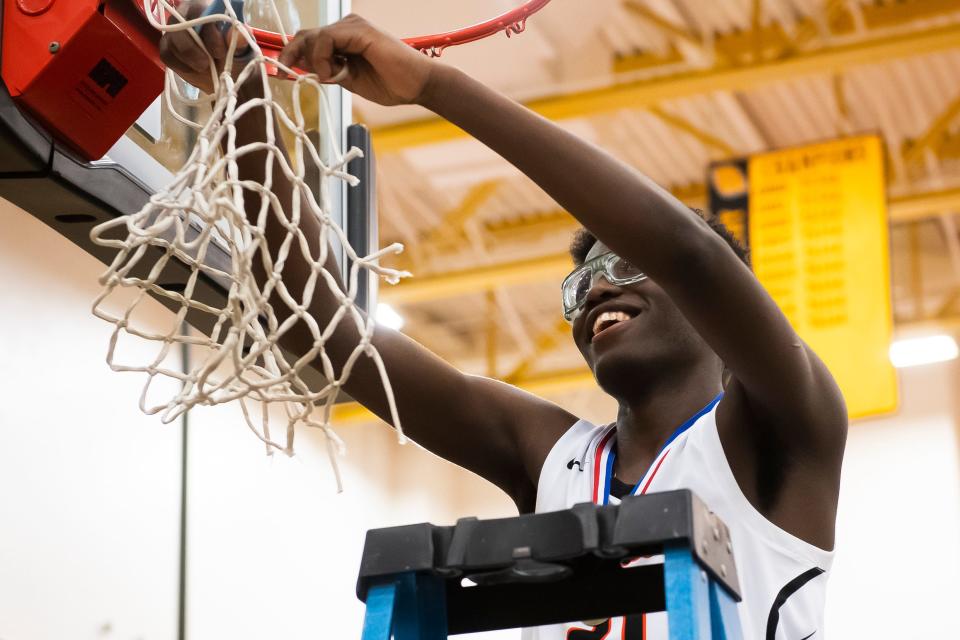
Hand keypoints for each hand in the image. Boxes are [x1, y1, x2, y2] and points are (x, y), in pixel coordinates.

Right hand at [158, 0, 247, 93]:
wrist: (228, 77)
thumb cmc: (237, 58)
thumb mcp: (243, 51)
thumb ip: (240, 42)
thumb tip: (238, 34)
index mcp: (209, 9)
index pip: (198, 9)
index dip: (207, 31)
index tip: (219, 52)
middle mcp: (188, 15)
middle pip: (178, 23)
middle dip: (191, 48)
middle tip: (206, 64)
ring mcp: (177, 30)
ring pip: (171, 39)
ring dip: (187, 58)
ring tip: (204, 67)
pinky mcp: (169, 46)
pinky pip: (166, 54)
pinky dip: (181, 65)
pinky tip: (195, 70)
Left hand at [278, 15, 435, 105]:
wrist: (417, 86)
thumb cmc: (391, 84)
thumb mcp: (349, 80)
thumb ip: (328, 73)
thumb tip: (303, 71)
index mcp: (343, 39)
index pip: (308, 40)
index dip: (291, 55)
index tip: (280, 73)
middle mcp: (346, 27)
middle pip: (305, 35)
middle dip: (291, 56)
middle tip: (287, 75)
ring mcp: (353, 26)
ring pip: (314, 37)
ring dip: (314, 62)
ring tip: (331, 78)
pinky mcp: (360, 30)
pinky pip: (327, 39)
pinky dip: (323, 58)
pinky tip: (335, 73)